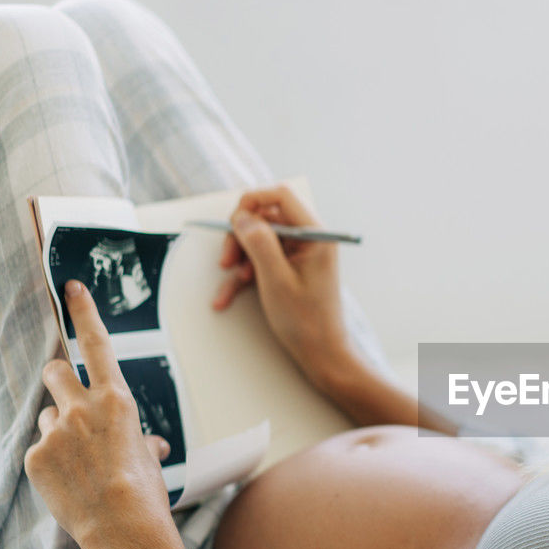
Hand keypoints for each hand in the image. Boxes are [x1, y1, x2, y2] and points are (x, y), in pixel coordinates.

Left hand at [24, 280, 174, 548]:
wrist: (122, 526)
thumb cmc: (146, 492)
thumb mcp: (150, 459)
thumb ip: (142, 442)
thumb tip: (148, 447)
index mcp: (117, 400)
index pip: (97, 343)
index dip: (83, 311)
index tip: (71, 287)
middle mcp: (82, 408)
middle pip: (55, 370)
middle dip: (58, 377)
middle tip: (67, 398)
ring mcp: (55, 431)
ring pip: (47, 416)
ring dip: (59, 430)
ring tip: (79, 463)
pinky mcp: (35, 456)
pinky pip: (39, 449)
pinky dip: (51, 463)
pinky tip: (69, 483)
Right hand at [210, 184, 351, 387]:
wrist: (322, 353)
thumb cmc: (306, 320)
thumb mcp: (276, 279)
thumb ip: (259, 243)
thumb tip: (242, 216)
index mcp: (315, 235)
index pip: (281, 196)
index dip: (252, 202)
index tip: (232, 222)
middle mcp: (309, 239)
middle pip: (265, 218)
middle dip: (241, 237)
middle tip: (226, 260)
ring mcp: (299, 254)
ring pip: (258, 241)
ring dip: (239, 258)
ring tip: (232, 282)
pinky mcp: (290, 269)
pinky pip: (261, 262)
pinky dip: (242, 277)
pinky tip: (227, 296)